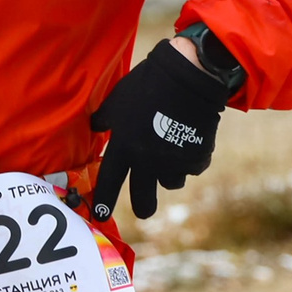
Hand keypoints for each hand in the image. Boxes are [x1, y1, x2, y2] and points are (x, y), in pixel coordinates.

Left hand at [88, 38, 232, 221]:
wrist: (187, 75)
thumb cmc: (146, 84)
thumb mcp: (117, 100)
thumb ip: (105, 119)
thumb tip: (95, 127)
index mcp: (124, 147)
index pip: (109, 182)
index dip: (103, 201)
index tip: (99, 216)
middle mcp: (147, 160)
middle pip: (143, 199)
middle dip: (143, 207)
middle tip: (144, 209)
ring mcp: (173, 161)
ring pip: (170, 183)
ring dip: (169, 175)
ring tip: (170, 155)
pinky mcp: (196, 156)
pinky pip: (192, 167)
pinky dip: (190, 159)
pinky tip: (188, 140)